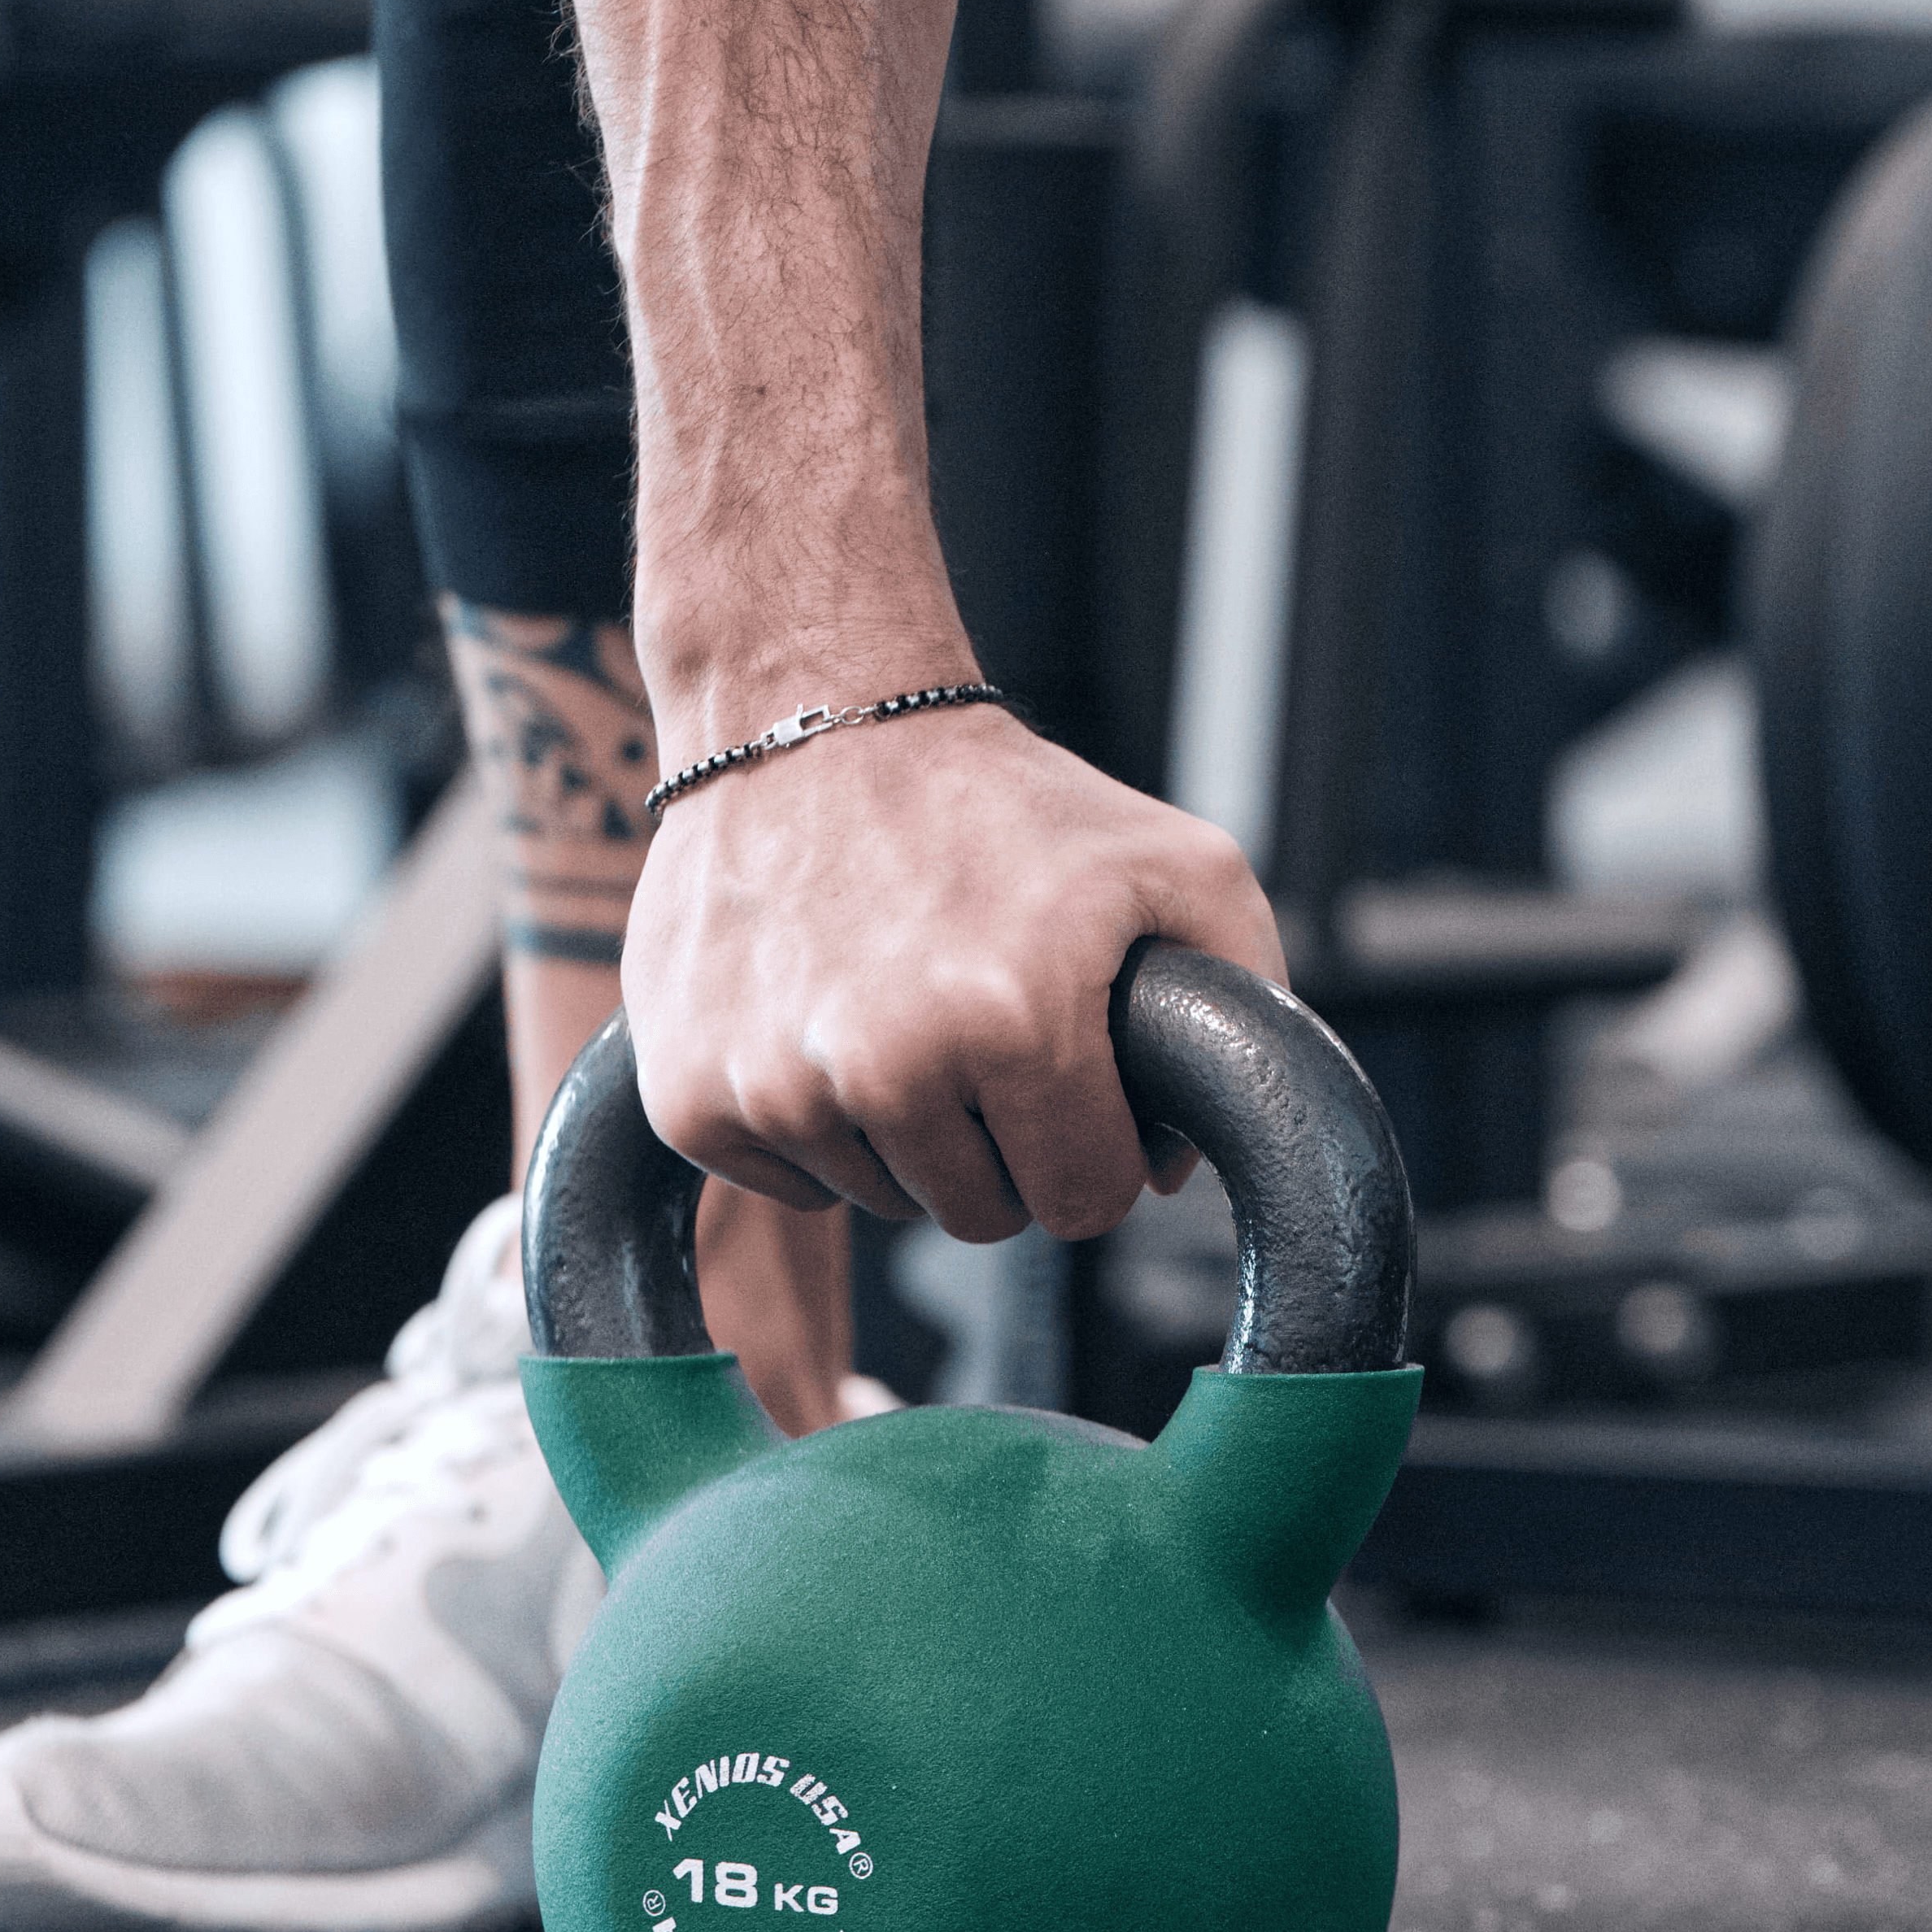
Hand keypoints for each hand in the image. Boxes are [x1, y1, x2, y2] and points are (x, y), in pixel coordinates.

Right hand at [621, 704, 1285, 1242]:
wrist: (809, 715)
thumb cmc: (998, 797)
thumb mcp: (1178, 862)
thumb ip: (1244, 1000)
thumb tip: (1182, 1161)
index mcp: (1015, 1020)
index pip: (1085, 1201)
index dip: (1096, 1152)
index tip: (1075, 1089)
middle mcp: (886, 1065)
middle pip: (983, 1217)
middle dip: (1003, 1148)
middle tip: (985, 1037)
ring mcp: (774, 1086)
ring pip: (883, 1202)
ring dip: (906, 1133)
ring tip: (902, 1009)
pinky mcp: (688, 1095)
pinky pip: (787, 1182)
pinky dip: (814, 1123)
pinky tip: (822, 1019)